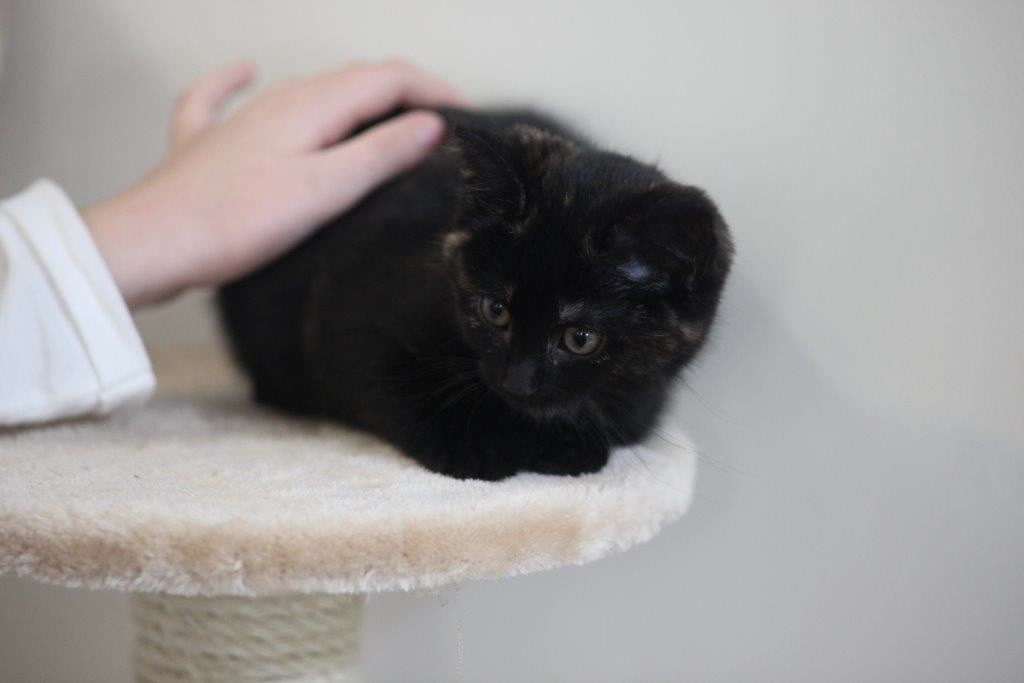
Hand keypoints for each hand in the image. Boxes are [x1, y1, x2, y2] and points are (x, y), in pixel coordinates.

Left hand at [83, 60, 463, 307]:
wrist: (150, 245)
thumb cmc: (235, 223)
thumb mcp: (323, 191)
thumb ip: (379, 154)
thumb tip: (431, 124)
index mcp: (310, 106)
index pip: (388, 79)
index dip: (434, 91)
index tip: (470, 118)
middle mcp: (277, 101)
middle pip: (353, 80)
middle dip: (404, 93)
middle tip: (441, 126)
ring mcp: (239, 120)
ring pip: (309, 91)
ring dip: (354, 95)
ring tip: (386, 117)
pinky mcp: (208, 144)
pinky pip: (227, 96)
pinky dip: (243, 79)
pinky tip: (246, 70)